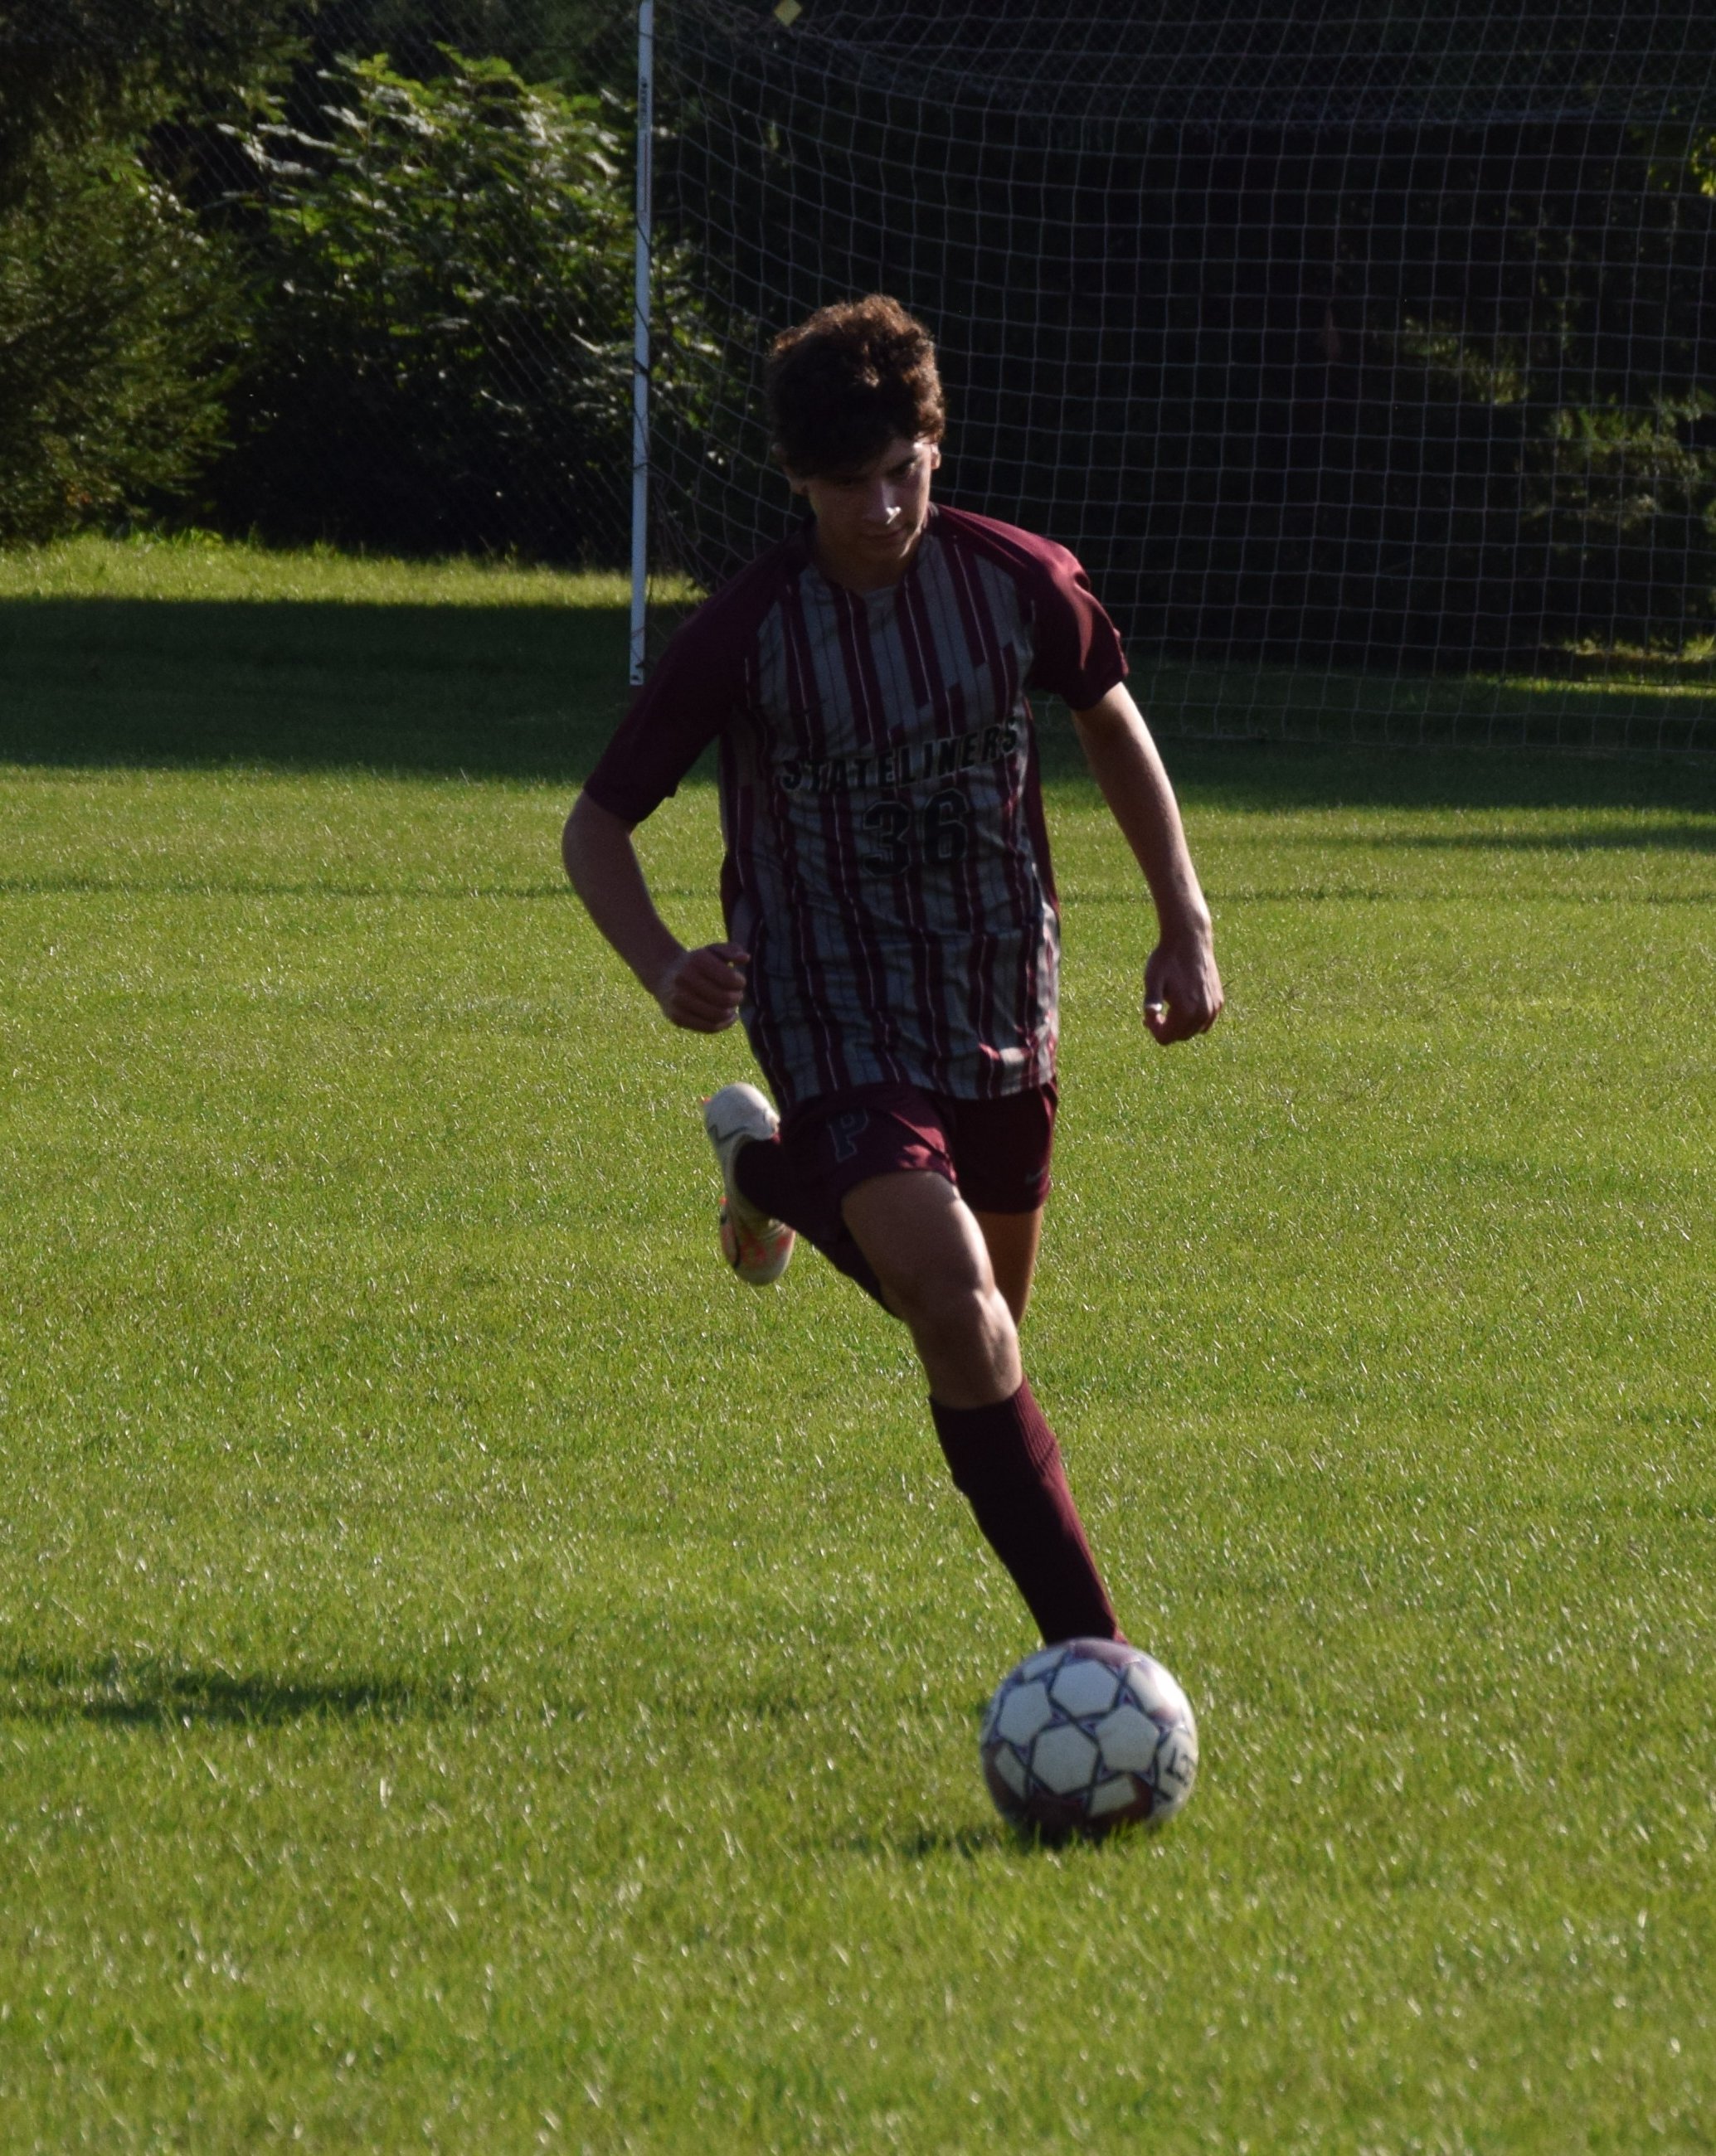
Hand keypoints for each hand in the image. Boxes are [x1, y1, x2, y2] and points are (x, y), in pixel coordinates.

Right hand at [653, 942, 749, 1031]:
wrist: (664, 975)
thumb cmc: (697, 962)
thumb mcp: (713, 950)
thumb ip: (732, 950)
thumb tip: (745, 958)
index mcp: (696, 960)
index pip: (729, 979)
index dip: (740, 983)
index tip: (739, 982)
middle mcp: (684, 979)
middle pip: (724, 999)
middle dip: (737, 998)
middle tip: (738, 995)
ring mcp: (678, 1000)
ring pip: (717, 1015)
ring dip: (731, 1012)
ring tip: (733, 1006)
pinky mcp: (677, 1017)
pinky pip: (708, 1027)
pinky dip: (723, 1024)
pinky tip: (729, 1017)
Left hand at [1143, 929, 1222, 1044]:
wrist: (1190, 939)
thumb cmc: (1167, 959)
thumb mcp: (1153, 979)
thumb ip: (1151, 1000)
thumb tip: (1149, 1015)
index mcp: (1185, 1010)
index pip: (1166, 1038)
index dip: (1153, 1029)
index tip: (1147, 1014)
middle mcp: (1203, 1013)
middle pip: (1180, 1036)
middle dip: (1166, 1029)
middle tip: (1155, 1012)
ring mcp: (1214, 1008)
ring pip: (1194, 1031)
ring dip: (1180, 1025)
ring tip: (1169, 1008)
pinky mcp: (1219, 1001)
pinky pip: (1205, 1022)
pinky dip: (1194, 1019)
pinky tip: (1184, 1004)